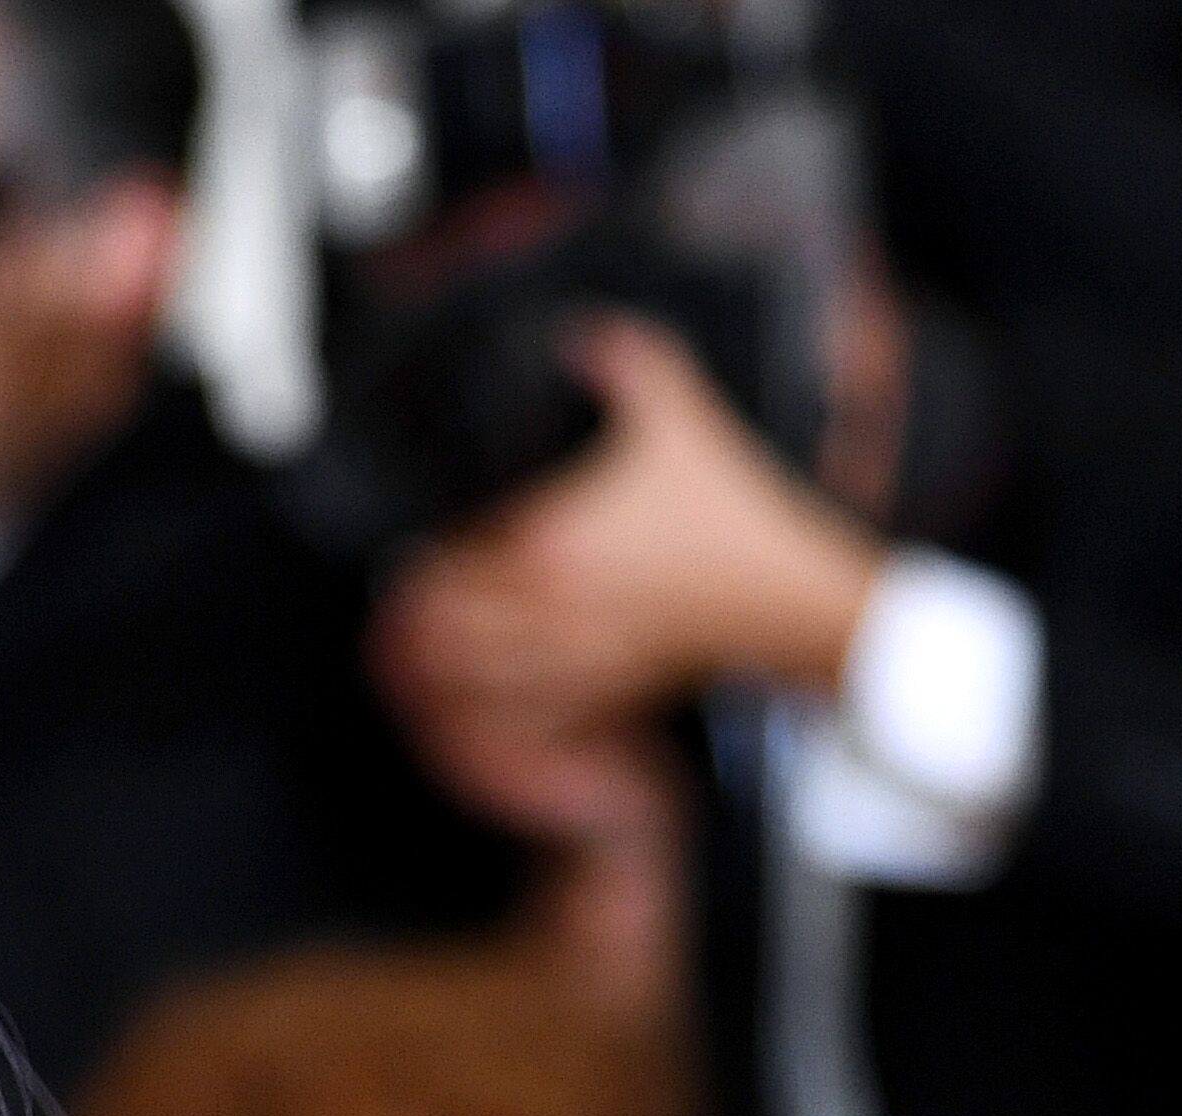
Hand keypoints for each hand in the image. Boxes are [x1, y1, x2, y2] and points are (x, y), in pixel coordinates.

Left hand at [371, 314, 879, 746]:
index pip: (453, 561)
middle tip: (401, 610)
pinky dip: (486, 714)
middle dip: (413, 621)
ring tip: (418, 659)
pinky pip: (516, 719)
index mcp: (548, 543)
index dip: (426, 560)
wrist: (779, 596)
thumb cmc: (728, 512)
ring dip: (436, 671)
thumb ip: (623, 360)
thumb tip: (580, 330)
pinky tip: (477, 702)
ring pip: (468, 683)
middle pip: (441, 631)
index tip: (415, 555)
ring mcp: (569, 662)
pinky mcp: (595, 694)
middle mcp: (547, 611)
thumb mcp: (677, 415)